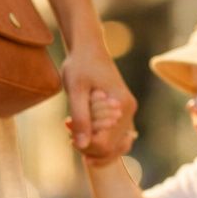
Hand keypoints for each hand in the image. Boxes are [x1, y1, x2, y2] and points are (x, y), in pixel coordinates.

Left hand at [61, 45, 136, 160]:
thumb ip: (80, 117)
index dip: (83, 144)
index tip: (67, 127)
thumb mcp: (76, 91)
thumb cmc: (80, 65)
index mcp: (122, 105)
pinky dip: (99, 141)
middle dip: (88, 147)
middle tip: (69, 130)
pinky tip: (83, 131)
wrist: (88, 49)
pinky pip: (115, 138)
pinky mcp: (122, 113)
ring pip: (115, 147)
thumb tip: (82, 145)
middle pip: (110, 148)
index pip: (104, 143)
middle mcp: (129, 111)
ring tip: (75, 134)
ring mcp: (128, 113)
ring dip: (94, 147)